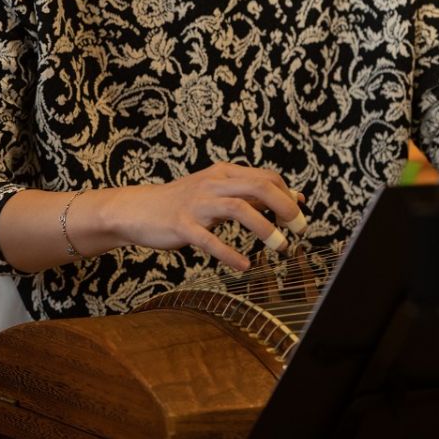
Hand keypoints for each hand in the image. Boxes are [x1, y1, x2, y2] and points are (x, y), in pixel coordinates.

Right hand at [105, 162, 304, 271]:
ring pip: (239, 209)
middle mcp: (213, 183)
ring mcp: (198, 204)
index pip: (266, 177)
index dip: (288, 195)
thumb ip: (250, 194)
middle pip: (259, 186)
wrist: (138, 209)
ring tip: (281, 246)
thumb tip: (292, 199)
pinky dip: (229, 253)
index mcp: (224, 173)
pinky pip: (210, 240)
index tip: (299, 215)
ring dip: (265, 228)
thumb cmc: (184, 202)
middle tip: (300, 228)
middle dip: (285, 207)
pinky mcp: (183, 225)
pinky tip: (243, 265)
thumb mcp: (217, 191)